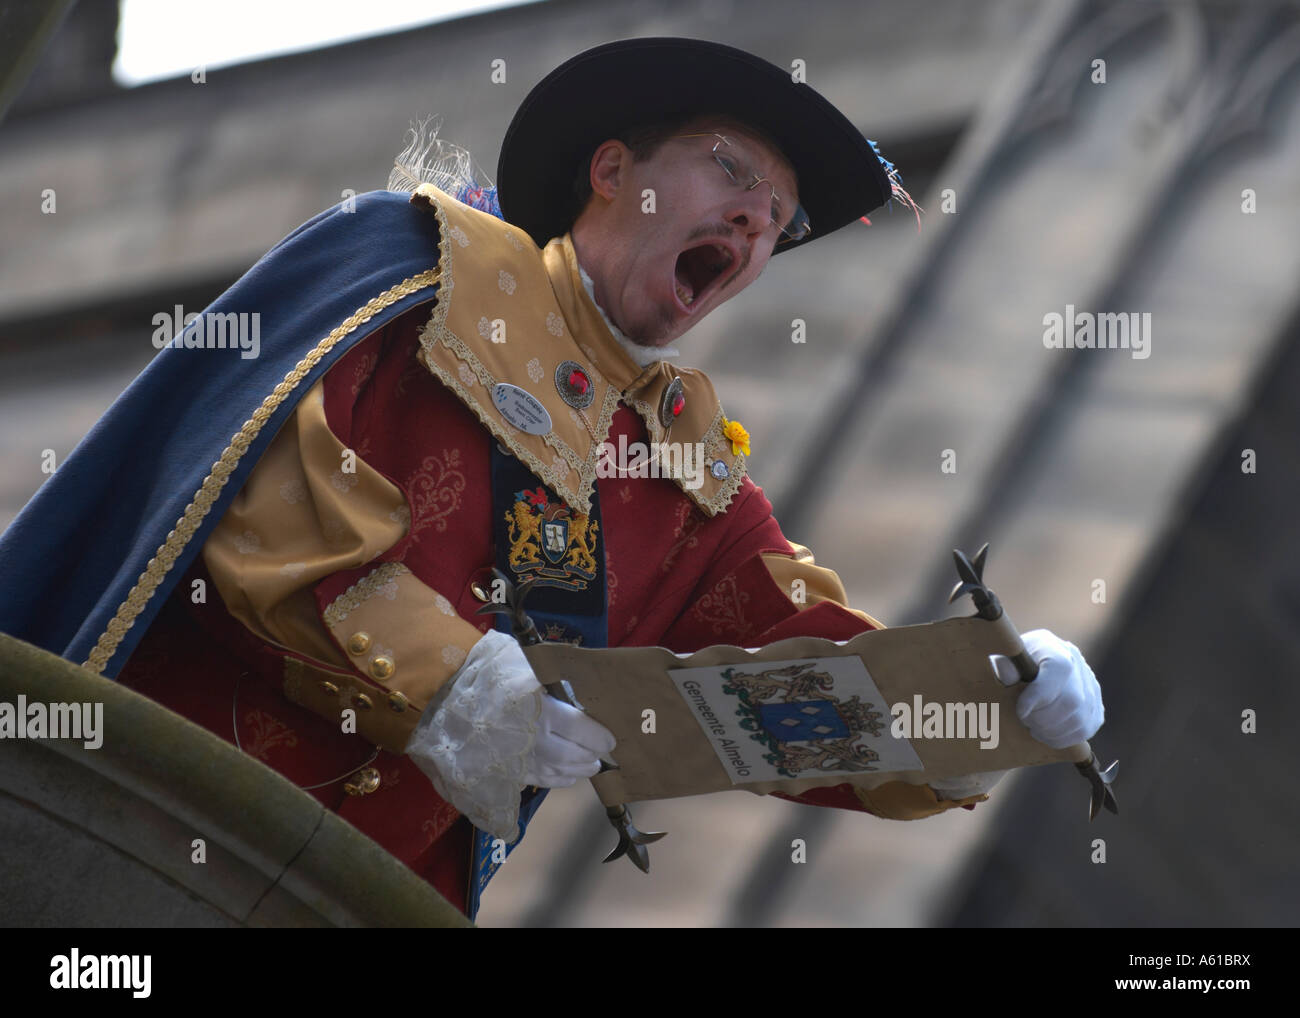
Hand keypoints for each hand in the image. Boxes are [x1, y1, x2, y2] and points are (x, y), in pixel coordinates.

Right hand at [406, 629, 615, 839]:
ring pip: (557, 773)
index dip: (600, 737)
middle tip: (602, 756)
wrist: (435, 700)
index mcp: (543, 712)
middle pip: (574, 756)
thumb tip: (571, 684)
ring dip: (576, 771)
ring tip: (586, 767)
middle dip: (591, 757)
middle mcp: (535, 742)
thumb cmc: (481, 675)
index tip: (610, 739)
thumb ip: (547, 679)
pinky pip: (536, 781)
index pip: (584, 730)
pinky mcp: (502, 775)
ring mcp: (518, 762)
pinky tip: (564, 776)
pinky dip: (555, 780)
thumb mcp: (519, 666)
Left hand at [994, 629, 1103, 748]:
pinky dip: (1064, 738)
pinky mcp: (1095, 706)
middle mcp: (1076, 661)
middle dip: (1044, 718)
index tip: (1020, 711)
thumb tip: (1007, 674)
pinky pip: (1086, 729)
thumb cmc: (1007, 667)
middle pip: (1072, 699)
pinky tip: (1046, 734)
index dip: (1039, 695)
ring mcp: (1089, 684)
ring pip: (1080, 718)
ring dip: (1053, 731)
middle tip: (1026, 721)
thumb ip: (1002, 667)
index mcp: (1051, 646)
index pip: (1059, 669)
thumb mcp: (1000, 663)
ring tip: (1034, 728)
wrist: (1022, 672)